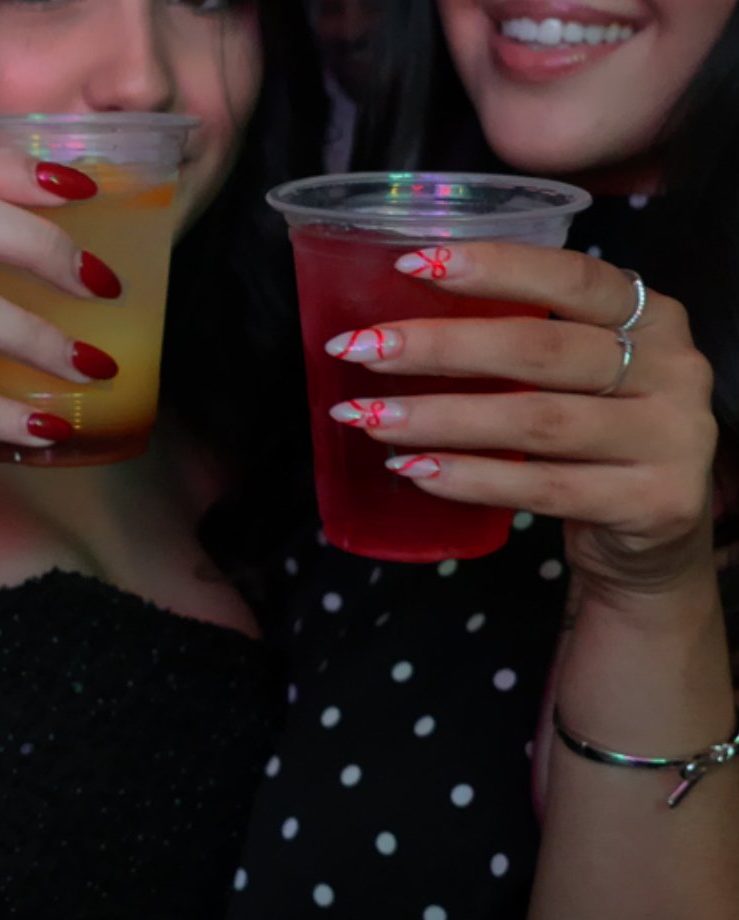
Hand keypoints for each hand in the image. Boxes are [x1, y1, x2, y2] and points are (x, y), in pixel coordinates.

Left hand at [326, 242, 717, 595]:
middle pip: (541, 349)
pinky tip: (415, 470)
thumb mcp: (579, 379)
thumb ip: (526, 346)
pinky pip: (543, 488)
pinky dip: (471, 478)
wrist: (654, 542)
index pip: (573, 276)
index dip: (494, 267)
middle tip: (359, 350)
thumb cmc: (594, 444)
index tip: (411, 264)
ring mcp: (672, 438)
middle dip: (440, 347)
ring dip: (439, 418)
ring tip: (368, 417)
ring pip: (535, 422)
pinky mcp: (655, 502)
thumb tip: (399, 327)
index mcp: (653, 317)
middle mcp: (674, 368)